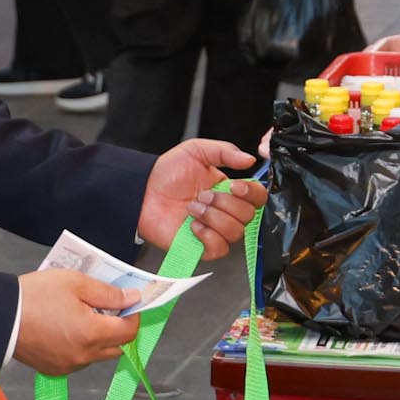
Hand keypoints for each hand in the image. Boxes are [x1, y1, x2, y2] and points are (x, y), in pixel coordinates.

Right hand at [12, 269, 140, 375]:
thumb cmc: (35, 296)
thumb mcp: (75, 283)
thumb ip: (108, 293)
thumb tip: (133, 299)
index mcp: (92, 334)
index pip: (129, 331)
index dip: (133, 314)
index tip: (128, 301)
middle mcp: (84, 356)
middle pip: (118, 346)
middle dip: (119, 327)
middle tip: (106, 306)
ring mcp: (69, 366)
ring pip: (98, 354)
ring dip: (99, 338)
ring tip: (83, 315)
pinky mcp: (54, 369)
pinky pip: (79, 360)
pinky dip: (81, 347)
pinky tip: (67, 328)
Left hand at [139, 139, 268, 258]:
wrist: (142, 192)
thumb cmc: (166, 173)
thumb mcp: (195, 151)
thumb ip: (224, 151)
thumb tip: (250, 158)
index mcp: (229, 190)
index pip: (257, 197)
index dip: (251, 193)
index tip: (235, 186)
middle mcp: (225, 212)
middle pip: (248, 216)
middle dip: (225, 204)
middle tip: (202, 195)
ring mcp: (214, 230)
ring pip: (235, 232)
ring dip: (214, 218)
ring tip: (193, 208)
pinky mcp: (201, 247)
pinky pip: (219, 249)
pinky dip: (207, 236)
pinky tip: (192, 226)